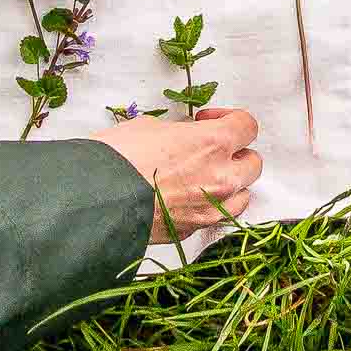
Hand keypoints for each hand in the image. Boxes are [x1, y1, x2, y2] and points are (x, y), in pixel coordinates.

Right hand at [90, 107, 262, 241]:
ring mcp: (210, 210)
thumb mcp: (151, 127)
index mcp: (214, 143)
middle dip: (236, 153)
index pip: (248, 126)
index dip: (230, 119)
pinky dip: (209, 207)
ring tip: (205, 177)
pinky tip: (187, 198)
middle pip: (254, 163)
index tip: (210, 120)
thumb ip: (181, 133)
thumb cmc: (119, 159)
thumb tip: (185, 138)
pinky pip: (216, 218)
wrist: (96, 200)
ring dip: (231, 184)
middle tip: (212, 149)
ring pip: (243, 196)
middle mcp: (220, 178)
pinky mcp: (192, 231)